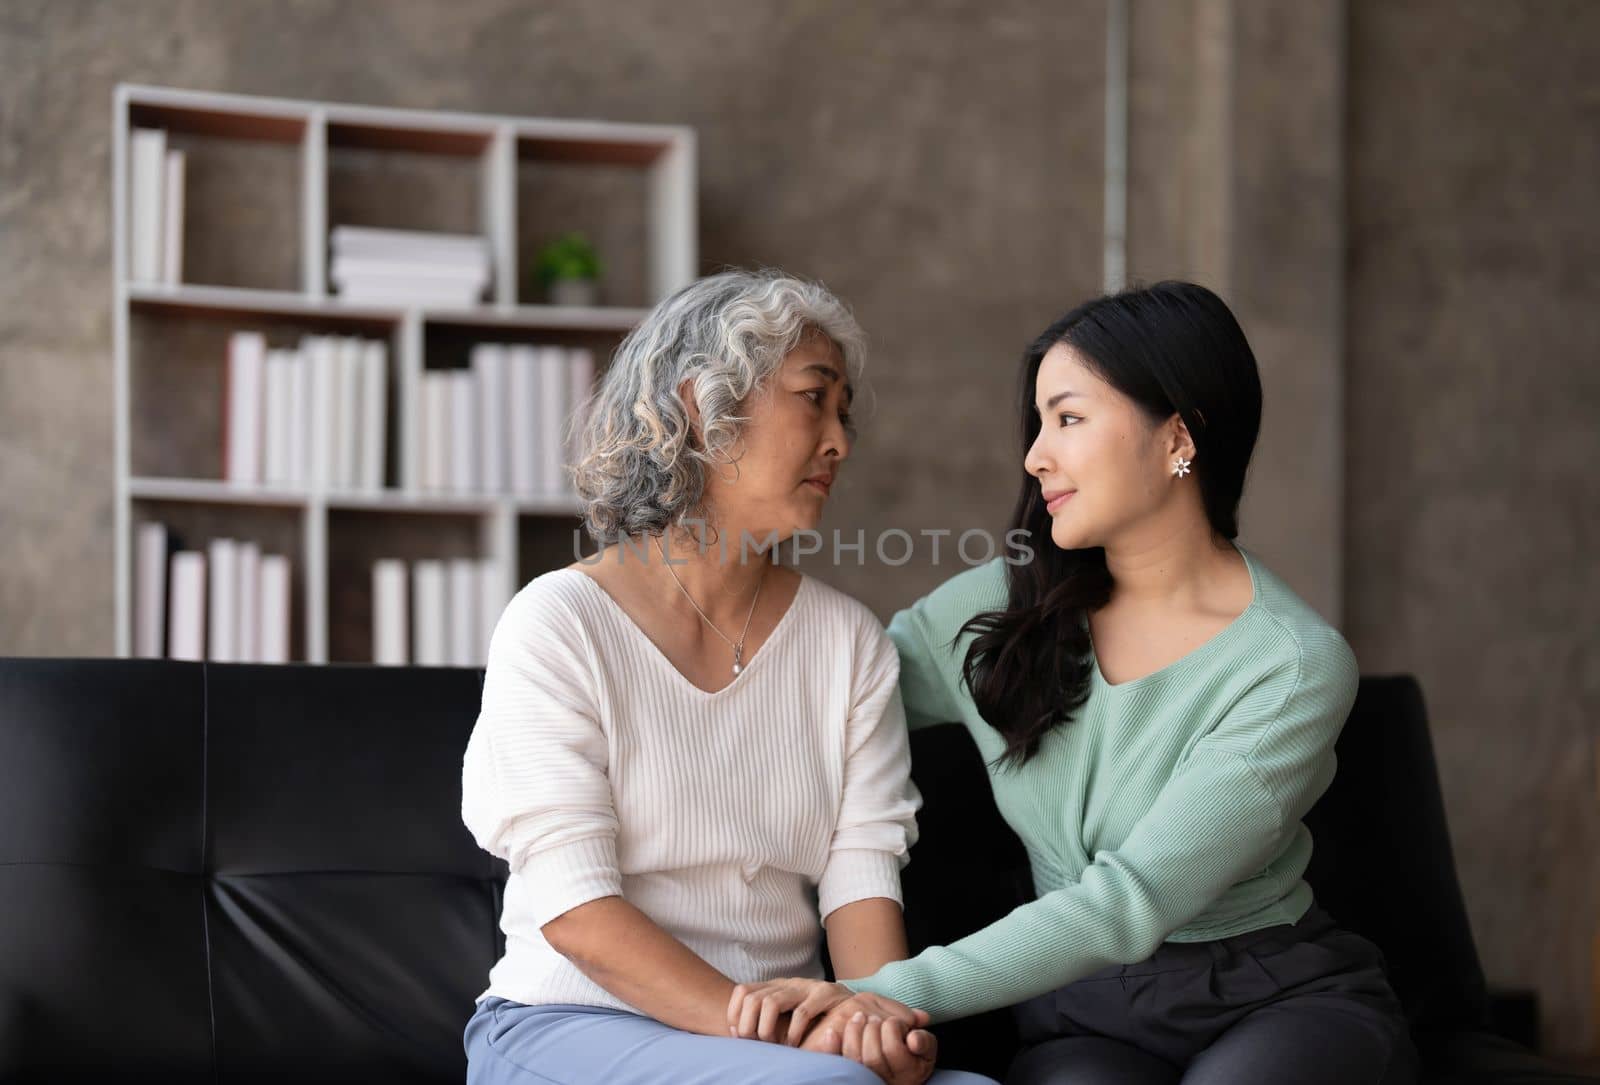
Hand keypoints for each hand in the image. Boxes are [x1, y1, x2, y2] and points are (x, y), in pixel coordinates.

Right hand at [727, 979, 928, 1046]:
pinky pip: (741, 994)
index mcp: (826, 991)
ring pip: (755, 997)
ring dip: (751, 1022)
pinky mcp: (761, 988)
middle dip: (770, 1027)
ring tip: (753, 1042)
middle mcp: (800, 984)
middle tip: (773, 1048)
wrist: (827, 992)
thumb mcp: (875, 1011)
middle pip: (775, 1000)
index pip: (808, 1003)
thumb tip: (924, 1018)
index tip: (798, 1046)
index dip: (801, 1026)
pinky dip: (736, 1011)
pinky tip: (739, 1032)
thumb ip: (896, 1015)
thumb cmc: (852, 1010)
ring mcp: (779, 984)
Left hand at [830, 1011, 937, 1084]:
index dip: (894, 1027)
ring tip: (861, 1018)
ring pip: (854, 1059)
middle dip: (874, 1028)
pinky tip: (832, 1032)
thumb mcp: (926, 1049)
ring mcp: (864, 1079)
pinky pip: (837, 1062)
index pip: (893, 1050)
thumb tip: (913, 1038)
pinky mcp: (848, 1073)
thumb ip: (924, 1042)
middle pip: (872, 1056)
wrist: (898, 1068)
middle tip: (877, 1019)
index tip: (896, 1020)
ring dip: (855, 1031)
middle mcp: (884, 1081)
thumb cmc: (915, 1054)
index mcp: (905, 1074)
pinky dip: (832, 1046)